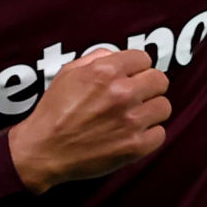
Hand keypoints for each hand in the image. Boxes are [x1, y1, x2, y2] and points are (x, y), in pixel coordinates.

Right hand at [7, 49, 170, 193]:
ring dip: (151, 110)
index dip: (137, 68)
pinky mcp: (135, 146)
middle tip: (137, 96)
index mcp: (106, 71)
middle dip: (148, 86)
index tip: (132, 77)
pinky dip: (149, 135)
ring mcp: (131, 121)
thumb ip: (97, 59)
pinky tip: (133, 134)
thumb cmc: (54, 111)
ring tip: (134, 116)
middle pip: (160, 80)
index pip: (144, 58)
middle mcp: (122, 93)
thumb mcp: (68, 73)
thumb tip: (119, 56)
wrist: (43, 150)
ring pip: (164, 106)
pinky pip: (160, 133)